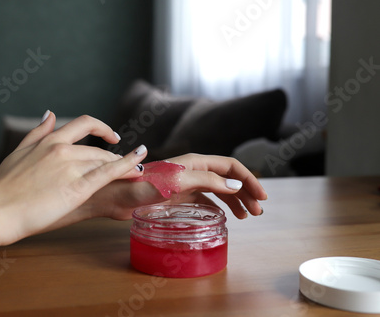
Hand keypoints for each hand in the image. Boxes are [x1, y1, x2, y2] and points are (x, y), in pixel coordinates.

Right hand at [0, 113, 146, 247]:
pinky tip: (140, 165)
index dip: (102, 127)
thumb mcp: (18, 152)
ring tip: (137, 173)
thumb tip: (50, 113)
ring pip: (105, 160)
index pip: (83, 124)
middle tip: (126, 166)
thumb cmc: (2, 187)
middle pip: (99, 148)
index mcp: (49, 141)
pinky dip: (127, 166)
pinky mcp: (77, 188)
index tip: (112, 137)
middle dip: (115, 157)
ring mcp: (71, 168)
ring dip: (124, 165)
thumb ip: (37, 133)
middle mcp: (62, 150)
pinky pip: (108, 174)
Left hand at [86, 153, 266, 220]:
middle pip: (227, 178)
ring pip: (218, 189)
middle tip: (257, 212)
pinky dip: (218, 206)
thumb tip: (237, 185)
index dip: (249, 179)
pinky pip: (205, 199)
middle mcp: (193, 169)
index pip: (231, 167)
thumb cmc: (144, 186)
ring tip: (246, 217)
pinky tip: (223, 216)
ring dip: (234, 201)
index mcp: (196, 161)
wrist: (117, 195)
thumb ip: (207, 181)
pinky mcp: (177, 195)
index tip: (262, 197)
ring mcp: (186, 182)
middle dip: (245, 192)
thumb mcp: (178, 181)